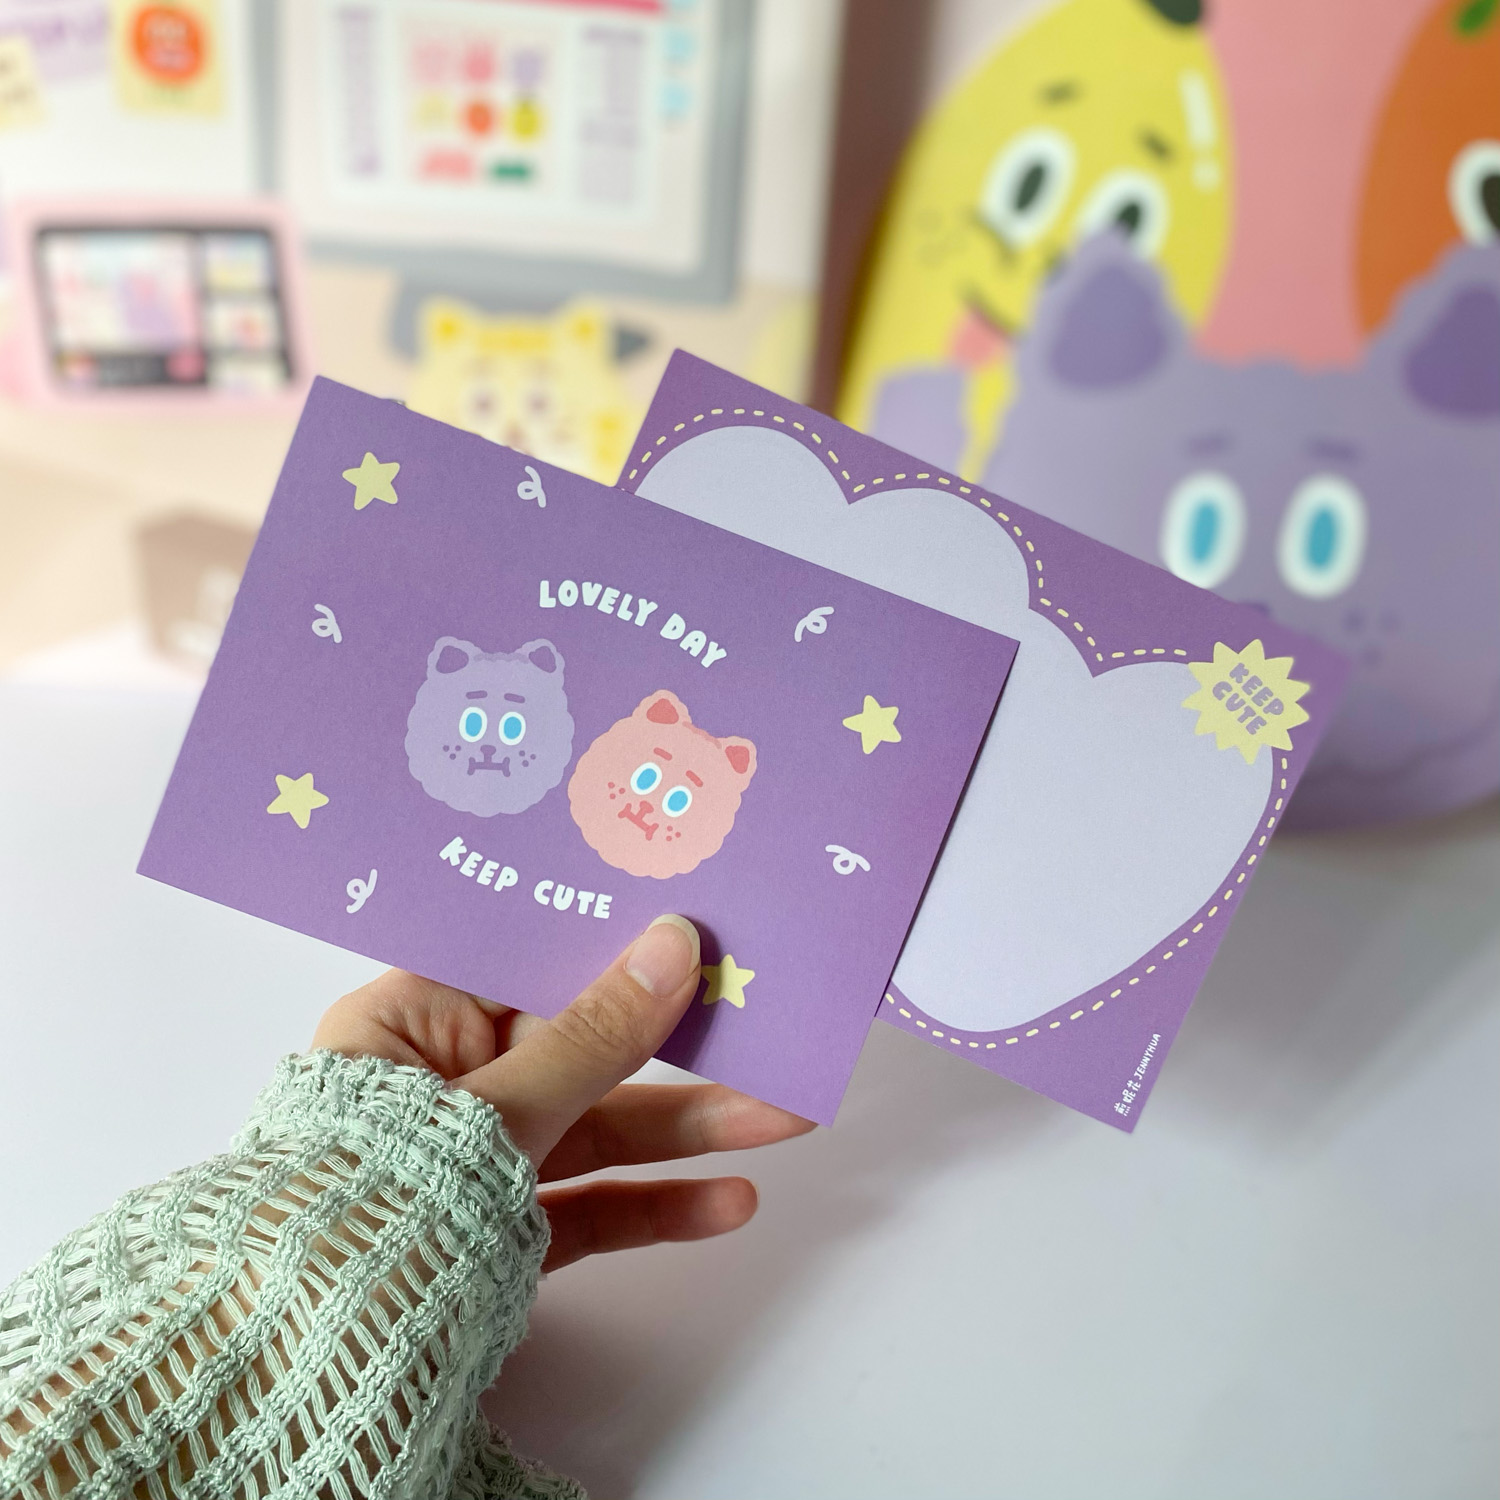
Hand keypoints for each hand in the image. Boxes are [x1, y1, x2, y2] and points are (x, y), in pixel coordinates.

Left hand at [311, 915, 812, 1271]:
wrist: (305, 1366)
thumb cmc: (376, 1202)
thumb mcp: (495, 1110)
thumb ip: (591, 1034)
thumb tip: (673, 941)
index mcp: (411, 1021)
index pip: (522, 958)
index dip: (605, 937)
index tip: (687, 914)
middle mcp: (445, 1082)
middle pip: (579, 1045)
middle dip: (675, 1043)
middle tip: (761, 1015)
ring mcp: (479, 1161)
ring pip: (598, 1127)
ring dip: (689, 1127)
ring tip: (783, 1116)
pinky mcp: (504, 1230)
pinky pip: (589, 1202)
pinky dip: (654, 1202)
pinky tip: (727, 1201)